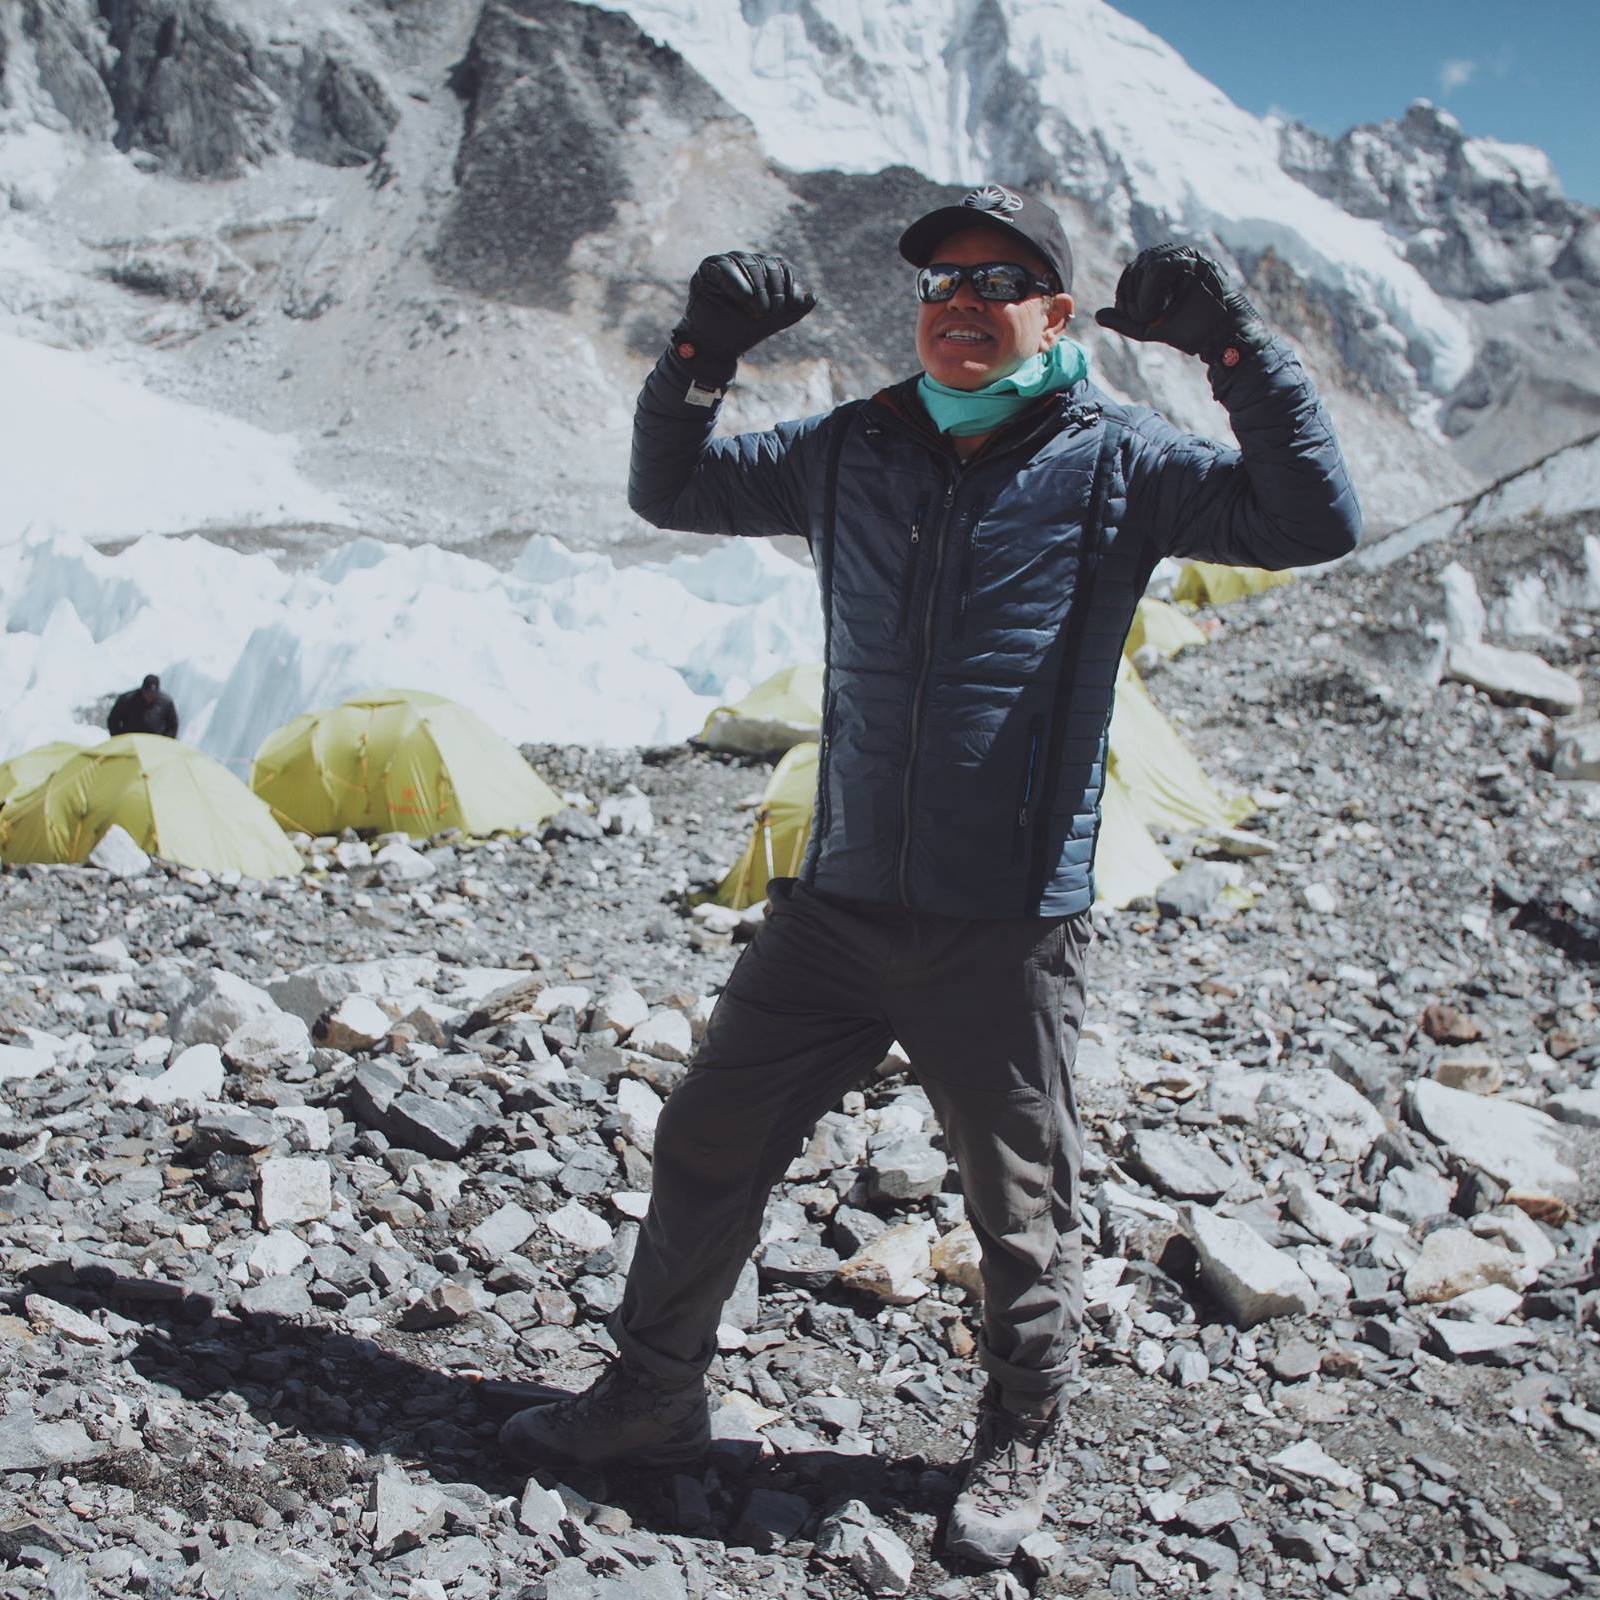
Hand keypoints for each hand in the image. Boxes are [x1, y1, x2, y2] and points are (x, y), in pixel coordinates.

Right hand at [670, 252, 815, 383]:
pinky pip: (725, 267)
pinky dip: (736, 282)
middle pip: (766, 264)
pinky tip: (744, 298)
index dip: (786, 285)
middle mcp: (745, 262)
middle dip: (772, 290)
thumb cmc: (745, 331)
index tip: (785, 309)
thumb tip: (813, 296)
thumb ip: (796, 308)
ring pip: (748, 263)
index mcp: (762, 270)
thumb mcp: (776, 320)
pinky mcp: (708, 267)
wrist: (717, 346)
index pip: (780, 267)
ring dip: (756, 289)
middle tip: (768, 313)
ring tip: (756, 311)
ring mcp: (726, 262)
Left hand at [1095, 243, 1267, 366]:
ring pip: (1147, 265)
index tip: (1131, 316)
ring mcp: (1187, 255)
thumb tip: (1097, 315)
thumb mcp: (1149, 329)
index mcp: (1163, 269)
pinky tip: (1158, 310)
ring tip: (1153, 316)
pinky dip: (1152, 292)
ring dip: (1142, 296)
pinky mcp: (1197, 260)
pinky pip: (1161, 266)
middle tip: (1143, 319)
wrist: (1220, 337)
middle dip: (1131, 296)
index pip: (1132, 271)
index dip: (1124, 293)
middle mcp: (1175, 256)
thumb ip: (1124, 321)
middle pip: (1136, 266)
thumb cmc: (1189, 332)